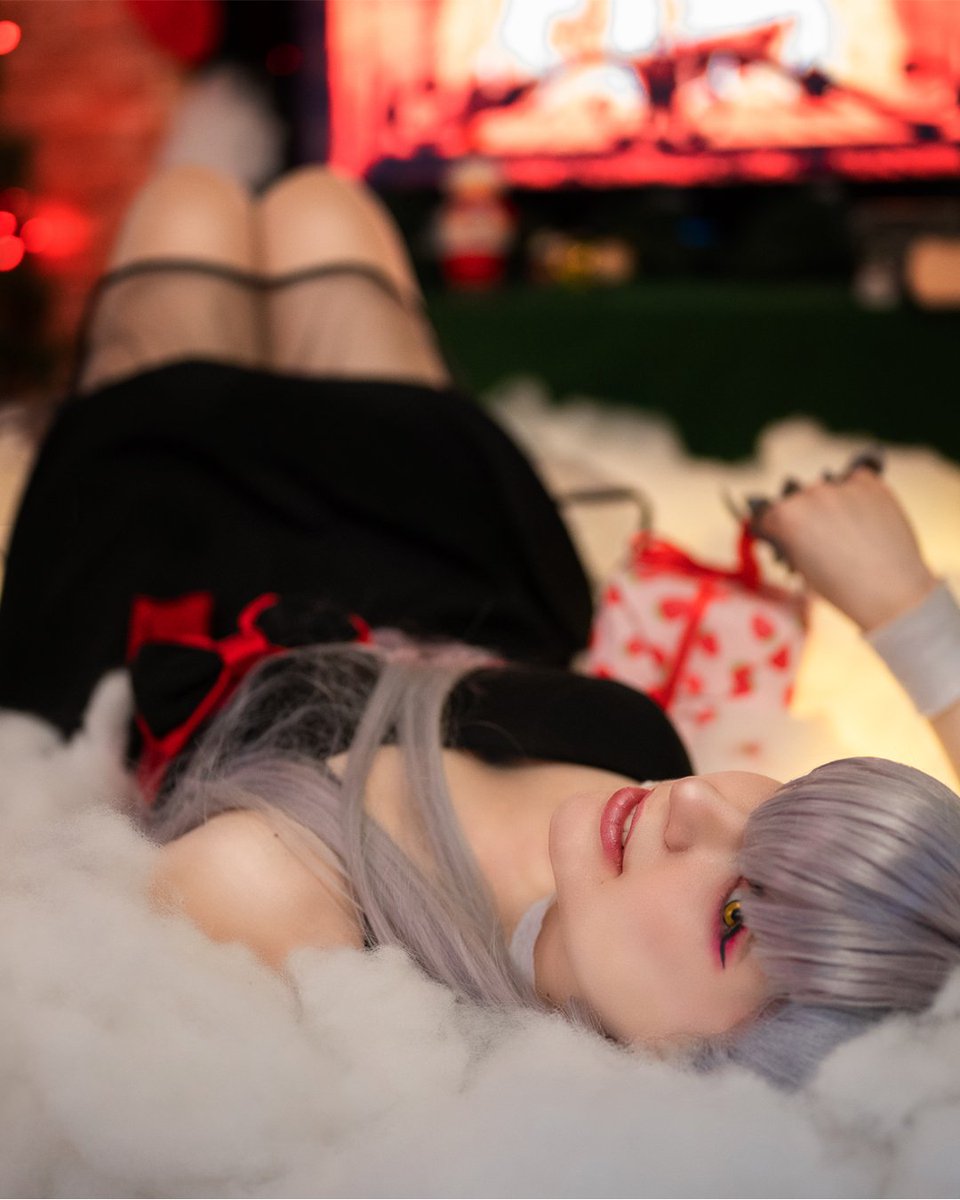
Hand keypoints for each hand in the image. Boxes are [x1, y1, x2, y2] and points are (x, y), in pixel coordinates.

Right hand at [751, 463, 937, 631]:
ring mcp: (841, 486)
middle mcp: (810, 494)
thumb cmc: (843, 588)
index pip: (766, 515)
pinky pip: (855, 479)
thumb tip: (789, 531)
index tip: (780, 536)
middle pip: (797, 500)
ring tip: (846, 530)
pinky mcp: (870, 484)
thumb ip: (789, 541)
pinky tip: (862, 514)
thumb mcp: (801, 567)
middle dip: (803, 516)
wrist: (890, 590)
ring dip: (829, 504)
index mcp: (786, 516)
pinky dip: (855, 492)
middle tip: (819, 539)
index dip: (772, 529)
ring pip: (826, 488)